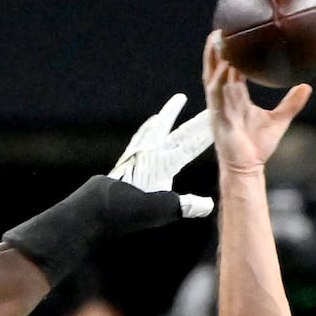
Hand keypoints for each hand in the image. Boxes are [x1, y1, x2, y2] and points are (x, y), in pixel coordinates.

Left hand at [108, 93, 214, 217]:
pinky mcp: (126, 162)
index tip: (219, 118)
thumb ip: (185, 205)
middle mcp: (150, 154)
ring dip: (166, 116)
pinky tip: (145, 133)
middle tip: (209, 104)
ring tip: (172, 105)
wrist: (96, 210)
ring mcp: (137, 156)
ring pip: (154, 130)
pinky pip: (139, 140)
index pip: (191, 145)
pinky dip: (146, 131)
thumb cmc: (128, 211)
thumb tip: (208, 205)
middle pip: (179, 133)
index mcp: (162, 163)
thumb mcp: (160, 210)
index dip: (206, 132)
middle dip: (194, 120)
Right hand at [203, 31, 311, 175]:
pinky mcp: (218, 117)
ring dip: (214, 59)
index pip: (229, 71)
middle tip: (219, 29)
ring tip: (217, 40)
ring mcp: (219, 108)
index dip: (229, 54)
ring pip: (213, 77)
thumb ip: (291, 102)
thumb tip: (307, 85)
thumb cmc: (258, 147)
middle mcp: (223, 100)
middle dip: (214, 51)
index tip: (232, 36)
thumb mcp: (279, 120)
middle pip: (215, 69)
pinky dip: (220, 79)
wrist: (247, 168)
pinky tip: (225, 66)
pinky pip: (217, 94)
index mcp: (235, 99)